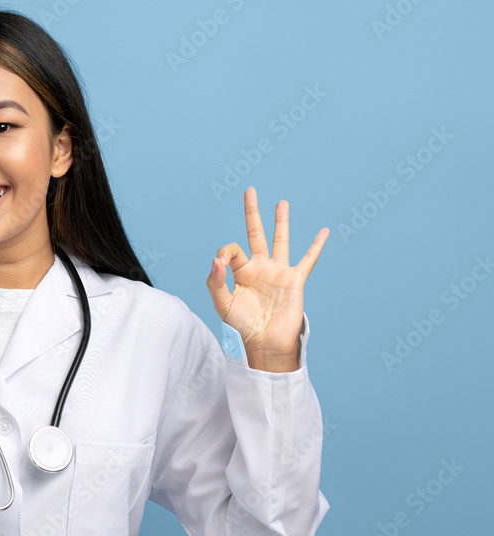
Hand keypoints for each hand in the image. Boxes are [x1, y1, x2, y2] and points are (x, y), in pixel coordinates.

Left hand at [205, 187, 328, 371]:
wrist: (265, 342)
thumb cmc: (242, 326)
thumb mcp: (222, 304)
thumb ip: (215, 281)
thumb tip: (217, 259)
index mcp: (240, 272)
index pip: (232, 250)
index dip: (225, 253)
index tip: (221, 265)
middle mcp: (259, 267)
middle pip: (255, 233)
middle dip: (252, 212)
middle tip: (250, 191)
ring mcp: (278, 272)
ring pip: (280, 240)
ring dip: (281, 221)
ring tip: (282, 203)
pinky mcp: (295, 280)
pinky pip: (308, 260)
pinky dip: (316, 246)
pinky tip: (324, 232)